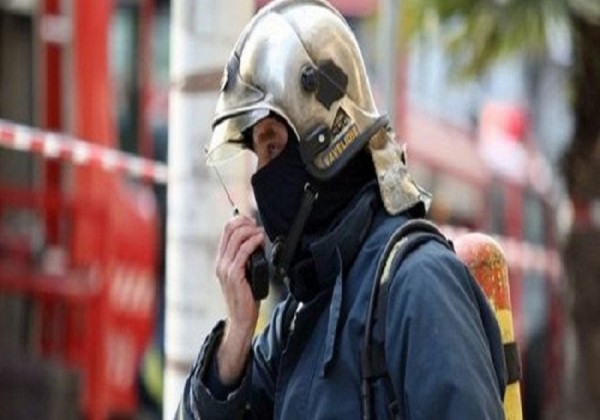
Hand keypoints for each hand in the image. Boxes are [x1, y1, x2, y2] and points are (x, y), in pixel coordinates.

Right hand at [214, 214, 263, 384]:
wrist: (241, 318)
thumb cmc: (246, 296)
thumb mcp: (245, 273)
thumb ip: (246, 258)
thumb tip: (257, 240)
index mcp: (221, 260)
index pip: (226, 231)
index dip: (240, 221)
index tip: (253, 221)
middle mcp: (220, 262)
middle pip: (229, 230)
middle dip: (245, 222)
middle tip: (258, 225)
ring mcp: (225, 268)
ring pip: (236, 238)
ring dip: (251, 231)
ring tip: (261, 233)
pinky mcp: (234, 274)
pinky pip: (243, 251)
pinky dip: (253, 242)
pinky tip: (260, 239)